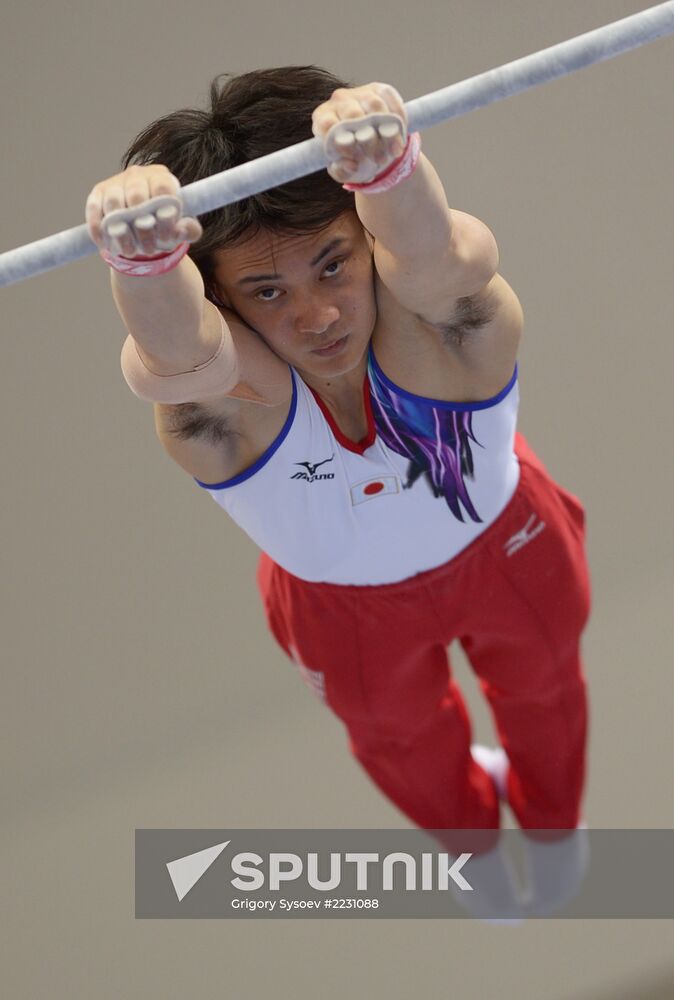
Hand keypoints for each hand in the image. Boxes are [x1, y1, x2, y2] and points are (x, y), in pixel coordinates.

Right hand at [85, 164, 201, 257]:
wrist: (142, 221)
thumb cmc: (164, 222)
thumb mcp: (182, 227)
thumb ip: (189, 229)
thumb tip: (180, 230)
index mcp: (162, 177)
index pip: (162, 188)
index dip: (164, 215)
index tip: (166, 238)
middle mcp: (138, 174)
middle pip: (137, 196)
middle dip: (142, 227)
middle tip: (149, 250)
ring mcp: (116, 182)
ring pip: (114, 203)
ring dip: (121, 231)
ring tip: (130, 251)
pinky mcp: (98, 193)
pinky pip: (94, 208)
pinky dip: (98, 228)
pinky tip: (105, 244)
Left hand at [311, 82, 407, 184]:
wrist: (370, 143)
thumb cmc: (351, 156)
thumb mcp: (343, 169)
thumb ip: (342, 170)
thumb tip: (351, 165)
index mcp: (323, 118)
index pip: (327, 123)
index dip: (341, 140)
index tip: (354, 156)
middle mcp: (339, 100)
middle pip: (353, 114)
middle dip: (368, 139)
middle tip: (378, 160)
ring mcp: (360, 92)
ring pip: (375, 106)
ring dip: (386, 131)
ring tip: (391, 153)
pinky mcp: (380, 90)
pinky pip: (391, 100)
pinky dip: (398, 120)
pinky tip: (399, 139)